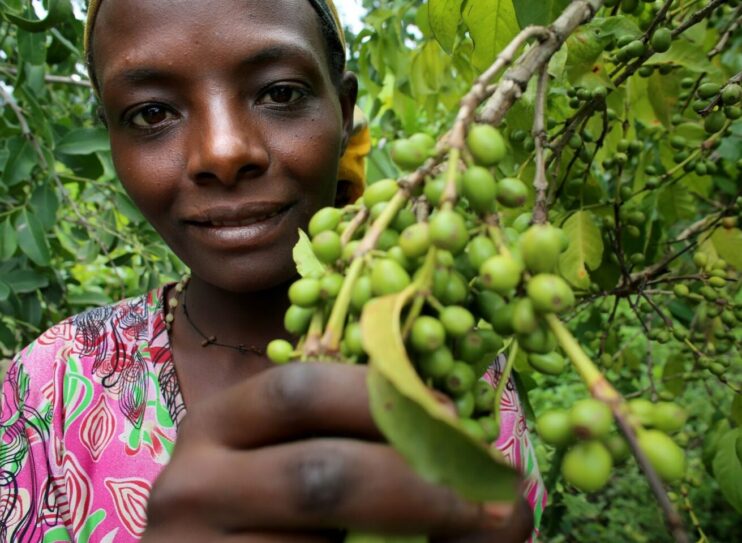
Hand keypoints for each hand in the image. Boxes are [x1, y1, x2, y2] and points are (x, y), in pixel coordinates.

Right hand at [141, 363, 532, 541]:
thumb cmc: (263, 502)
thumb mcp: (292, 456)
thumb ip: (362, 440)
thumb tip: (475, 450)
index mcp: (218, 424)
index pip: (301, 392)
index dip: (386, 400)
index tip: (455, 419)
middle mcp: (193, 484)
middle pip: (320, 475)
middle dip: (420, 487)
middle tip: (493, 504)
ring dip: (416, 537)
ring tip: (470, 529)